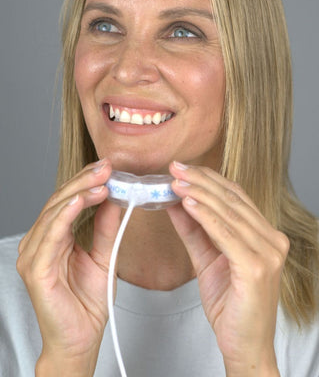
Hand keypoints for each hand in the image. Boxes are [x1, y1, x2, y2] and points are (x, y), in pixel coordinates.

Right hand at [17, 159, 121, 375]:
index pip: (67, 199)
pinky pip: (50, 236)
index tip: (109, 167)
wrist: (81, 338)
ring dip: (78, 194)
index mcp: (54, 236)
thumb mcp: (103, 255)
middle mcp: (40, 241)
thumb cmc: (88, 300)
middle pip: (60, 201)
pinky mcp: (35, 270)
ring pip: (54, 213)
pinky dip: (64, 216)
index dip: (87, 181)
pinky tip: (79, 202)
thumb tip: (116, 198)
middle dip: (84, 181)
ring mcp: (33, 254)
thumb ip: (106, 227)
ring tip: (101, 181)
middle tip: (107, 167)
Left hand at [168, 162, 287, 375]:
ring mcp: (268, 253)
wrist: (245, 345)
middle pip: (232, 199)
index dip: (208, 179)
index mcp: (264, 234)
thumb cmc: (231, 304)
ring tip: (176, 182)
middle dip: (200, 180)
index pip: (235, 196)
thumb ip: (194, 230)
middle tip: (175, 168)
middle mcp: (271, 239)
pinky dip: (206, 217)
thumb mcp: (207, 260)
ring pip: (229, 213)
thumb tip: (175, 202)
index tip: (182, 168)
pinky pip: (227, 235)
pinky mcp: (257, 267)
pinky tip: (188, 204)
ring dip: (199, 194)